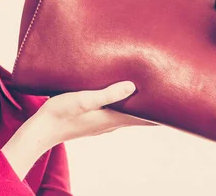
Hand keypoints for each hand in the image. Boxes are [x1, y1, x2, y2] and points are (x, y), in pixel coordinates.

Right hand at [37, 80, 155, 147]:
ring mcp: (103, 122)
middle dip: (152, 103)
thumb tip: (133, 87)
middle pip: (139, 115)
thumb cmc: (61, 113)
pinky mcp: (94, 119)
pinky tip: (121, 92)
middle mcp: (111, 122)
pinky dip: (124, 102)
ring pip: (128, 112)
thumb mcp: (84, 99)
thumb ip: (107, 94)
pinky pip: (116, 110)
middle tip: (165, 87)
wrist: (41, 129)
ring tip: (148, 87)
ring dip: (138, 102)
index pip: (145, 117)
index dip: (160, 110)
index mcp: (113, 118)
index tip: (174, 99)